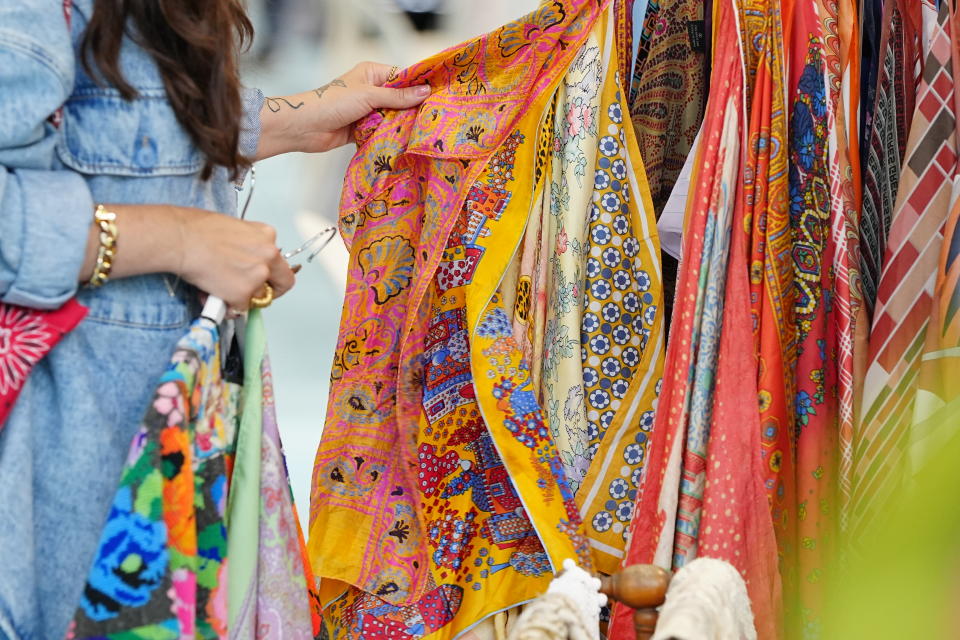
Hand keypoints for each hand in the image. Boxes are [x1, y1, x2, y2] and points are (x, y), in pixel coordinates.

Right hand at [176, 209, 295, 310]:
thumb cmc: (197, 230)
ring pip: (256, 296)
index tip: (266, 281)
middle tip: (251, 293)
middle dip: (268, 291)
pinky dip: (227, 304)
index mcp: (267, 235)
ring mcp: (257, 275)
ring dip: (240, 296)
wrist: (180, 238)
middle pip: (282, 283)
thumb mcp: (233, 229)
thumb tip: (243, 261)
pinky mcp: (243, 293)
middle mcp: (268, 255)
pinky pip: (239, 307)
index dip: (272, 275)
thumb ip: (247, 246)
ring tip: (218, 287)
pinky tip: (212, 291)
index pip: (281, 262)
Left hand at [255, 62, 429, 158]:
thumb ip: (398, 97)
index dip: (418, 86)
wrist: (306, 127)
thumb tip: (425, 92)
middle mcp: (370, 90)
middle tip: (435, 118)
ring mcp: (367, 111)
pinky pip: (382, 132)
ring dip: (401, 125)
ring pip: (392, 117)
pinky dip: (390, 137)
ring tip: (424, 132)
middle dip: (412, 109)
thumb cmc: (334, 103)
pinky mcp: (363, 129)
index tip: (437, 95)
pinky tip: (406, 143)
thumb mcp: (369, 96)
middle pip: (399, 100)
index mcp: (372, 73)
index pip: (402, 77)